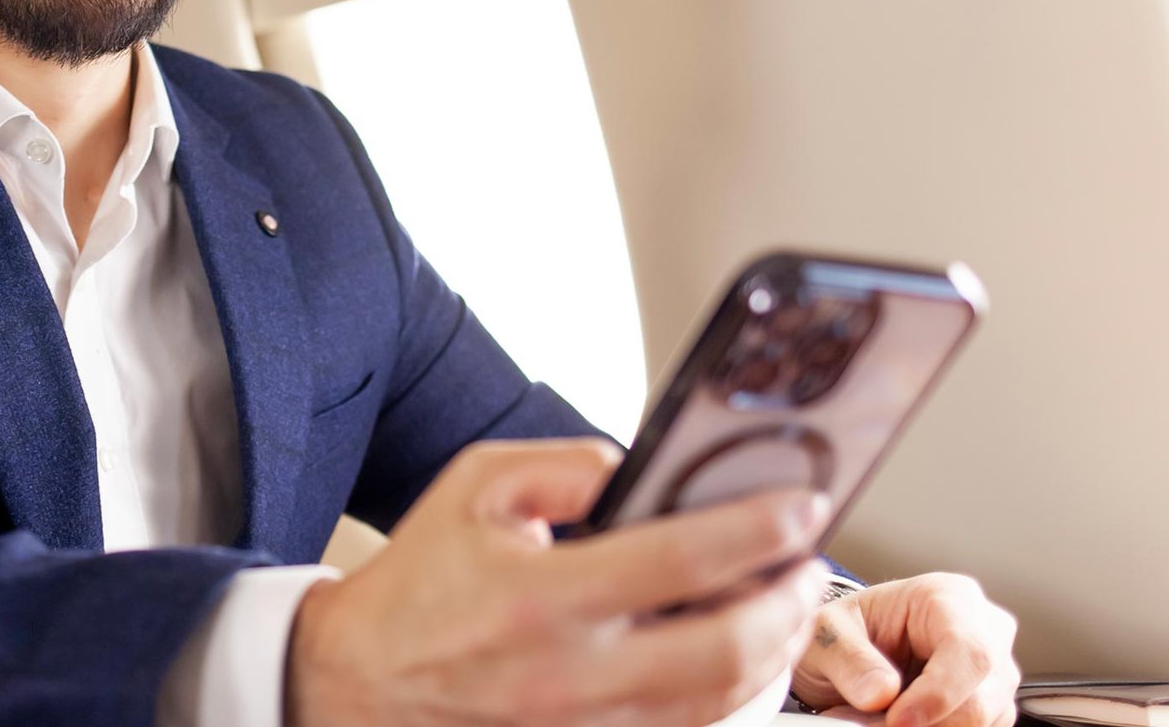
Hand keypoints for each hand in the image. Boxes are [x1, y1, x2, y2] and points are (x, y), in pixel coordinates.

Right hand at [284, 437, 830, 726]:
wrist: (359, 684)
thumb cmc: (421, 581)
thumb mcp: (476, 486)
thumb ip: (567, 464)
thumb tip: (643, 469)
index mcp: (541, 596)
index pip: (679, 559)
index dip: (757, 531)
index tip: (799, 508)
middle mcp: (569, 675)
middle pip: (722, 652)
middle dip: (787, 605)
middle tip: (809, 565)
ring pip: (717, 706)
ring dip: (773, 656)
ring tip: (787, 608)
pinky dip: (730, 699)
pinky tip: (742, 660)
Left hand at [789, 573, 1020, 726]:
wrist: (851, 651)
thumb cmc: (846, 631)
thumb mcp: (827, 633)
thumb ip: (849, 658)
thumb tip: (881, 692)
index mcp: (950, 596)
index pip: (969, 650)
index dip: (938, 694)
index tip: (897, 720)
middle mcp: (986, 630)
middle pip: (982, 697)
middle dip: (927, 722)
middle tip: (869, 724)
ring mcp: (995, 672)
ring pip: (981, 722)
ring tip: (873, 719)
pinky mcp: (993, 707)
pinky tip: (899, 723)